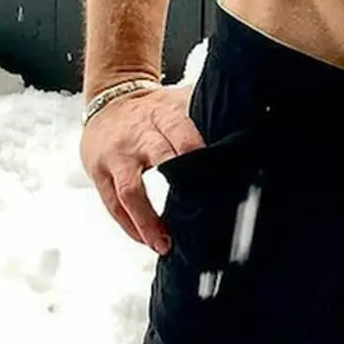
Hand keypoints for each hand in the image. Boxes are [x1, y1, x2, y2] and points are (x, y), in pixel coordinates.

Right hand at [80, 82, 207, 254]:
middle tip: (198, 213)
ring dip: (147, 221)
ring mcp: (117, 156)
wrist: (108, 98)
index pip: (181, 132)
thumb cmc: (152, 109)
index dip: (196, 152)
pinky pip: (113, 204)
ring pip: (131, 191)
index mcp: (163, 114)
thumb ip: (204, 116)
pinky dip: (130, 225)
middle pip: (158, 159)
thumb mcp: (177, 102)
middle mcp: (139, 135)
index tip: (217, 175)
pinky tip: (145, 240)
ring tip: (163, 244)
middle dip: (178, 187)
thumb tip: (244, 132)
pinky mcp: (100, 173)